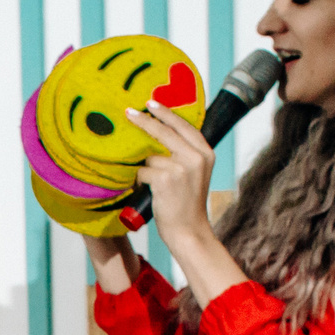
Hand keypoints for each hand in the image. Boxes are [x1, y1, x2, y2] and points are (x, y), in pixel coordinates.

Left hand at [125, 103, 219, 258]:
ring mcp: (182, 168)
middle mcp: (196, 157)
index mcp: (206, 153)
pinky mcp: (166, 179)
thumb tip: (158, 132)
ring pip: (150, 155)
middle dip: (144, 121)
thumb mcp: (194, 174)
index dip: (166, 113)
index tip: (150, 103)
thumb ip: (183, 153)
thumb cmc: (186, 204)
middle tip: (128, 113)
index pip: (184, 125)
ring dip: (143, 167)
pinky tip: (143, 190)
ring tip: (147, 182)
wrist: (188, 231)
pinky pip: (143, 171)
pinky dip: (138, 180)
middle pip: (165, 131)